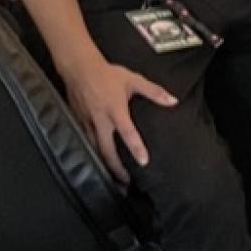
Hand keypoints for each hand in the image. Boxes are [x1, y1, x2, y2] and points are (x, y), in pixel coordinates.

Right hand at [61, 55, 176, 181]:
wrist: (79, 68)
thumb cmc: (107, 74)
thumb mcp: (133, 80)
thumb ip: (154, 92)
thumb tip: (173, 100)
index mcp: (115, 109)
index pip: (128, 132)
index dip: (136, 148)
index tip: (144, 161)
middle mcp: (100, 119)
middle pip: (107, 150)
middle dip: (116, 168)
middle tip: (126, 182)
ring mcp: (86, 122)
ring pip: (94, 150)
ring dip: (104, 165)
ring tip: (113, 178)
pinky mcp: (77, 122)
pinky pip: (85, 142)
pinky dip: (93, 154)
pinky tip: (99, 162)